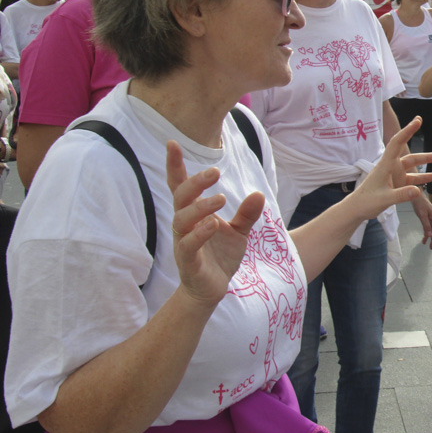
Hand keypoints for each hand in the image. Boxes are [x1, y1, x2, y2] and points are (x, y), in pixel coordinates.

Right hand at [167, 141, 264, 307]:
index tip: (172, 143)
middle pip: (181, 197)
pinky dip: (199, 233)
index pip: (180, 186)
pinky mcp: (188, 261)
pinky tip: (214, 224)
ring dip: (200, 207)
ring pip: (181, 219)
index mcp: (194, 214)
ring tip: (221, 199)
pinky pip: (188, 245)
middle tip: (215, 172)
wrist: (212, 289)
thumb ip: (247, 214)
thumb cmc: (220, 256)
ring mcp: (183, 242)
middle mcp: (184, 225)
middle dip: (195, 182)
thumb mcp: (239, 232)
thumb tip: (258, 193)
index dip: (174, 165)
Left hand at [352, 117, 431, 220]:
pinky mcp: (396, 184)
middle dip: (425, 154)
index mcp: (386, 165)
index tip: (418, 120)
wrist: (357, 209)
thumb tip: (418, 191)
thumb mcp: (384, 199)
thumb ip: (401, 195)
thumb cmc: (366, 201)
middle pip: (410, 157)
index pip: (397, 143)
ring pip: (413, 166)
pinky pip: (412, 178)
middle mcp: (391, 167)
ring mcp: (394, 175)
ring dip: (426, 163)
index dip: (408, 131)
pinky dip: (422, 177)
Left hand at [412, 194, 431, 249]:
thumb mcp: (422, 215)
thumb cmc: (420, 203)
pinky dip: (427, 234)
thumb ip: (426, 225)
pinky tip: (424, 240)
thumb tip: (429, 236)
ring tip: (430, 246)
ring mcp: (431, 219)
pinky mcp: (427, 219)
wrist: (416, 196)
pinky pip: (428, 228)